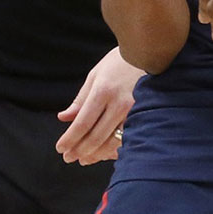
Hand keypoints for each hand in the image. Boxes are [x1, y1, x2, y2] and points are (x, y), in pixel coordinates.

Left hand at [56, 47, 142, 164]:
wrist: (152, 54)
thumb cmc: (120, 62)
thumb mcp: (96, 75)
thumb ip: (81, 99)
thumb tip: (64, 118)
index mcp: (103, 91)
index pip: (82, 123)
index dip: (70, 139)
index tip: (60, 148)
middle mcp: (120, 103)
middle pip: (96, 136)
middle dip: (79, 150)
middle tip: (69, 158)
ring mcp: (135, 111)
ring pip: (113, 141)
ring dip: (96, 154)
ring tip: (84, 159)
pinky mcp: (146, 116)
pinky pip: (128, 138)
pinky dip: (114, 148)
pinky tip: (105, 153)